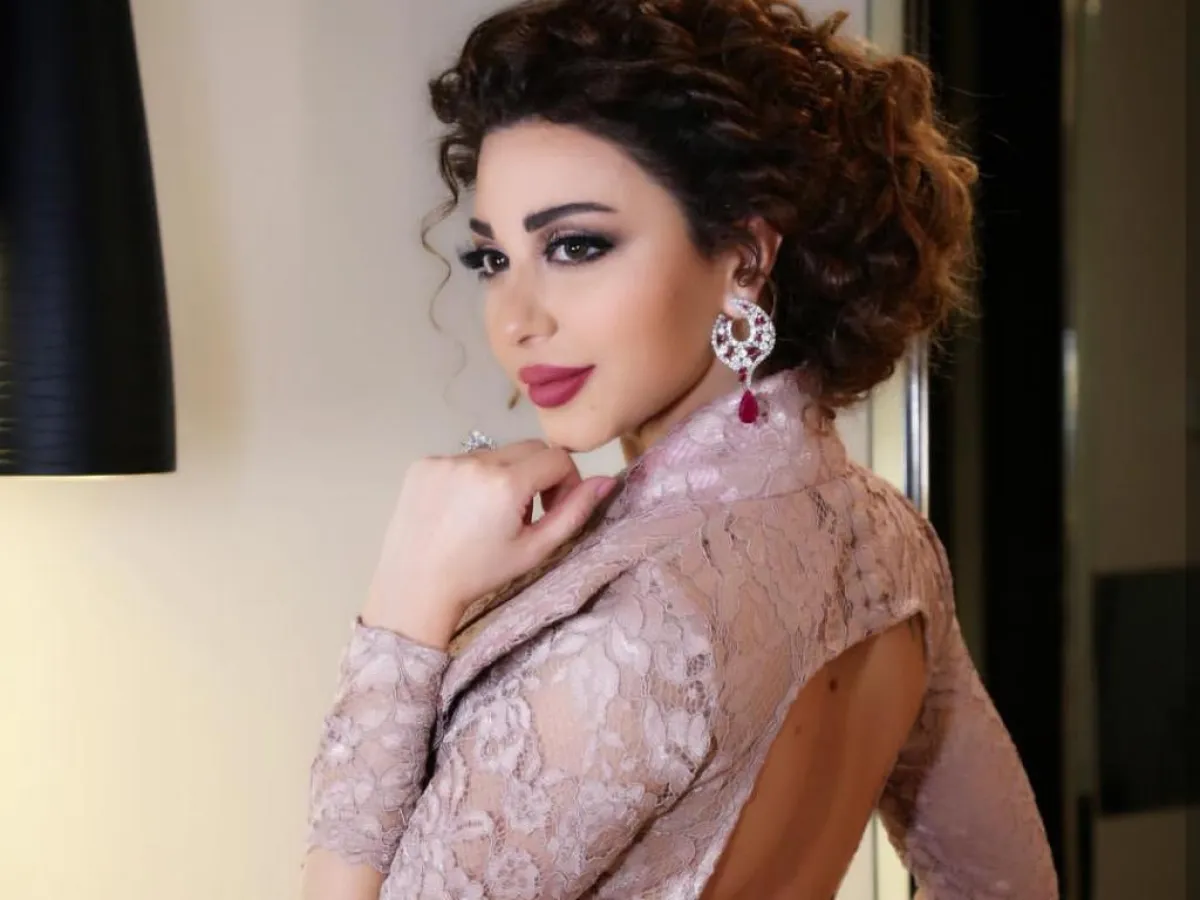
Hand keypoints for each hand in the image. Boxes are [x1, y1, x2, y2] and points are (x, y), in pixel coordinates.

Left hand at [361, 440, 617, 648]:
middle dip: (538, 474)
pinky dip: (471, 479)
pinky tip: (460, 511)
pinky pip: (462, 461)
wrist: (415, 586)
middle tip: (527, 512)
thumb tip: (608, 480)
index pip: (557, 458)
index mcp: (506, 483)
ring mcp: (445, 459)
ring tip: (488, 516)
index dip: (567, 481)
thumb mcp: (534, 549)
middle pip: (528, 448)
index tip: (556, 507)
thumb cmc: (479, 574)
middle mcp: (475, 460)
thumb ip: (574, 513)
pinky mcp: (423, 464)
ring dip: (503, 476)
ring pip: (495, 454)